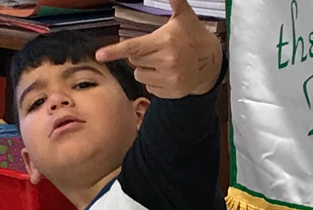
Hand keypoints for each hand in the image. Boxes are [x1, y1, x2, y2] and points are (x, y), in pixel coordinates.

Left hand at [94, 0, 221, 99]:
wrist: (212, 61)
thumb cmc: (192, 35)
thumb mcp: (183, 15)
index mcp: (165, 41)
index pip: (134, 47)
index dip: (115, 50)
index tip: (100, 55)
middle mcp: (167, 61)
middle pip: (134, 60)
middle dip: (141, 55)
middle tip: (157, 49)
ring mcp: (169, 78)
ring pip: (140, 75)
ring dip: (146, 69)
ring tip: (164, 62)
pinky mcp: (172, 92)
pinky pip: (149, 87)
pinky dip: (155, 81)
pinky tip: (168, 73)